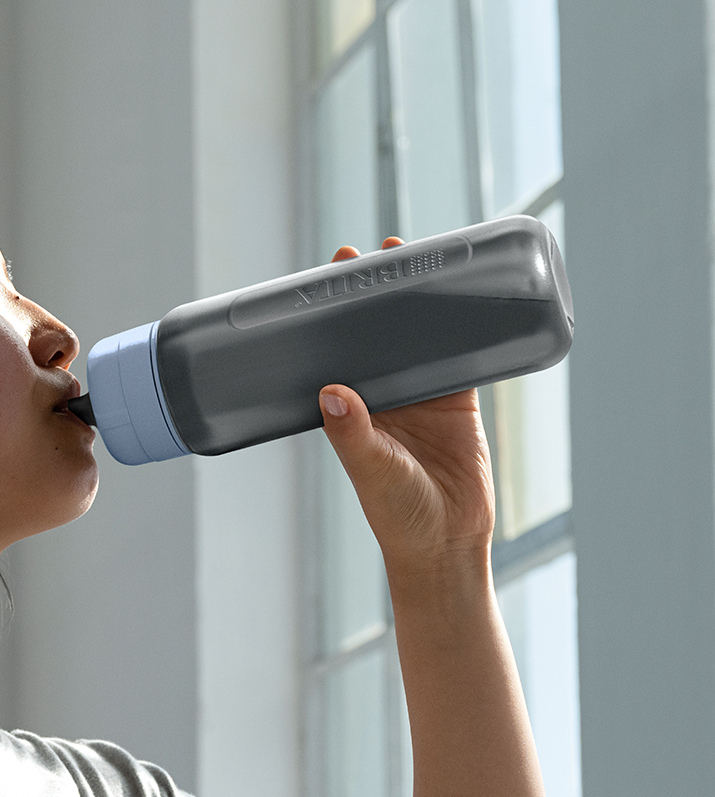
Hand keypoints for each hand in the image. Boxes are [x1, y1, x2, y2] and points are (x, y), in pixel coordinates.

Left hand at [317, 239, 495, 586]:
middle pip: (377, 333)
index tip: (330, 273)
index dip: (334, 313)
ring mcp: (423, 396)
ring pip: (418, 336)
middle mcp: (384, 397)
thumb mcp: (372, 471)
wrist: (448, 544)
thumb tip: (331, 392)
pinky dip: (463, 325)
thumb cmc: (398, 516)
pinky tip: (467, 290)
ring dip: (418, 301)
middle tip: (378, 252)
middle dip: (377, 294)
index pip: (338, 349)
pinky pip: (462, 352)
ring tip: (418, 257)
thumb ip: (353, 435)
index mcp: (352, 409)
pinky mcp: (461, 401)